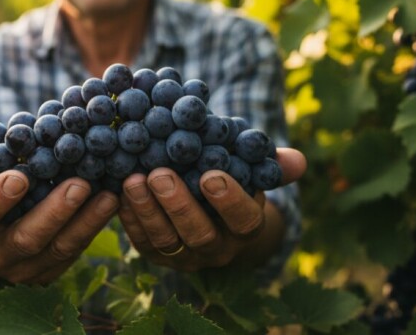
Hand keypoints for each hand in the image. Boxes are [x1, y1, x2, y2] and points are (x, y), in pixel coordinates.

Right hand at [0, 141, 119, 283]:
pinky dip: (95, 227)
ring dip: (87, 222)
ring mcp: (26, 271)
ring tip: (108, 195)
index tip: (19, 177)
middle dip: (54, 212)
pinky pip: (77, 251)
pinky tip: (113, 204)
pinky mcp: (52, 273)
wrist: (1, 227)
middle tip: (79, 184)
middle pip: (27, 239)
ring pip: (60, 249)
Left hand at [117, 148, 306, 270]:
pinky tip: (118, 193)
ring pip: (165, 241)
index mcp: (244, 227)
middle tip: (160, 173)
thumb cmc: (231, 178)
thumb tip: (298, 160)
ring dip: (147, 210)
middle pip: (199, 235)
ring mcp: (184, 255)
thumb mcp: (250, 170)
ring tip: (132, 179)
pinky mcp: (155, 254)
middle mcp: (216, 248)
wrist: (207, 208)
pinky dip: (129, 218)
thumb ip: (270, 164)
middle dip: (178, 205)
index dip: (228, 200)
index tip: (211, 175)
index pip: (243, 220)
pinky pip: (140, 242)